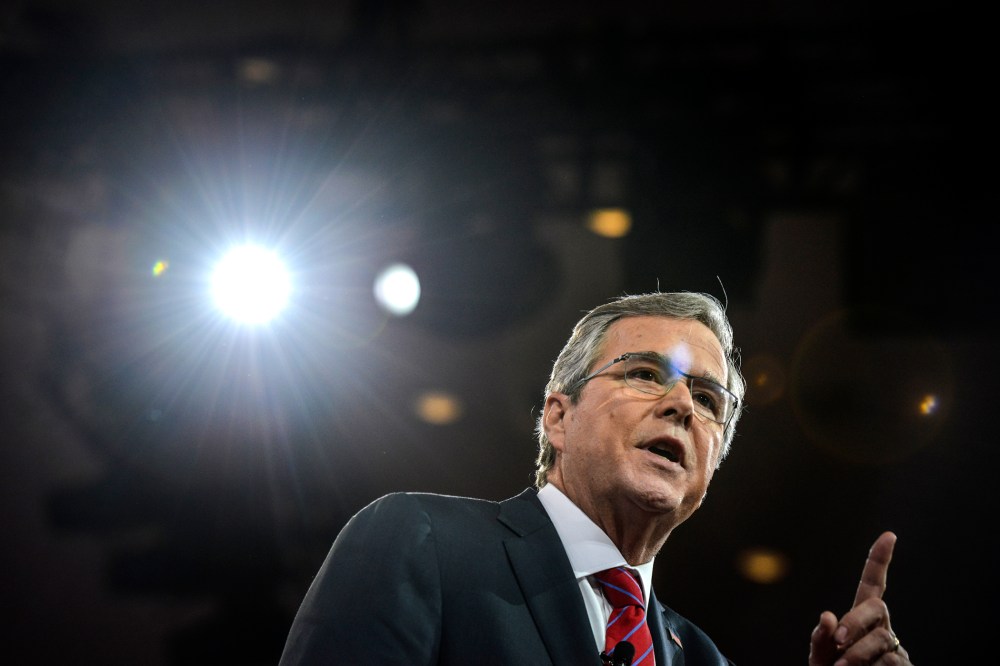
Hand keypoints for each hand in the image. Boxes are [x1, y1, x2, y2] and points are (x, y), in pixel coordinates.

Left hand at [808, 531, 911, 665]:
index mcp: (861, 617)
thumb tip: (827, 616)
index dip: (879, 560)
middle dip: (855, 619)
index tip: (889, 535)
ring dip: (855, 657)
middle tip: (836, 641)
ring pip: (879, 640)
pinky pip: (889, 663)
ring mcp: (895, 648)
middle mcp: (882, 627)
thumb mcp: (819, 657)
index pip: (873, 584)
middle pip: (875, 607)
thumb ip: (820, 638)